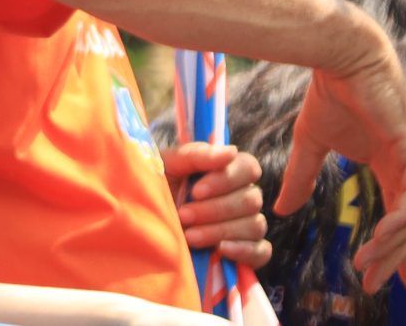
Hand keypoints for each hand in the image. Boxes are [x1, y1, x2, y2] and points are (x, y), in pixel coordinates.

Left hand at [165, 141, 270, 268]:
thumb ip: (196, 155)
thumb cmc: (156, 189)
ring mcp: (247, 225)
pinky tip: (219, 249)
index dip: (226, 179)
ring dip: (220, 230)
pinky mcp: (248, 252)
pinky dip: (243, 250)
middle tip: (184, 215)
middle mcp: (242, 196)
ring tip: (190, 235)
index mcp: (227, 171)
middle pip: (251, 199)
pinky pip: (261, 251)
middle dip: (214, 209)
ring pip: (254, 225)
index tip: (196, 191)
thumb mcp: (167, 167)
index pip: (249, 167)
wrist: (143, 226)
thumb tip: (230, 152)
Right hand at [279, 35, 405, 291]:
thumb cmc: (328, 92)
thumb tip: (280, 210)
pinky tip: (382, 238)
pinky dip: (399, 221)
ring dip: (393, 245)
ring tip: (368, 266)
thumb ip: (301, 177)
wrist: (338, 54)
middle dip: (397, 258)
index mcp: (392, 163)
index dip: (399, 250)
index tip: (396, 282)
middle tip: (378, 286)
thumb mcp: (310, 144)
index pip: (402, 216)